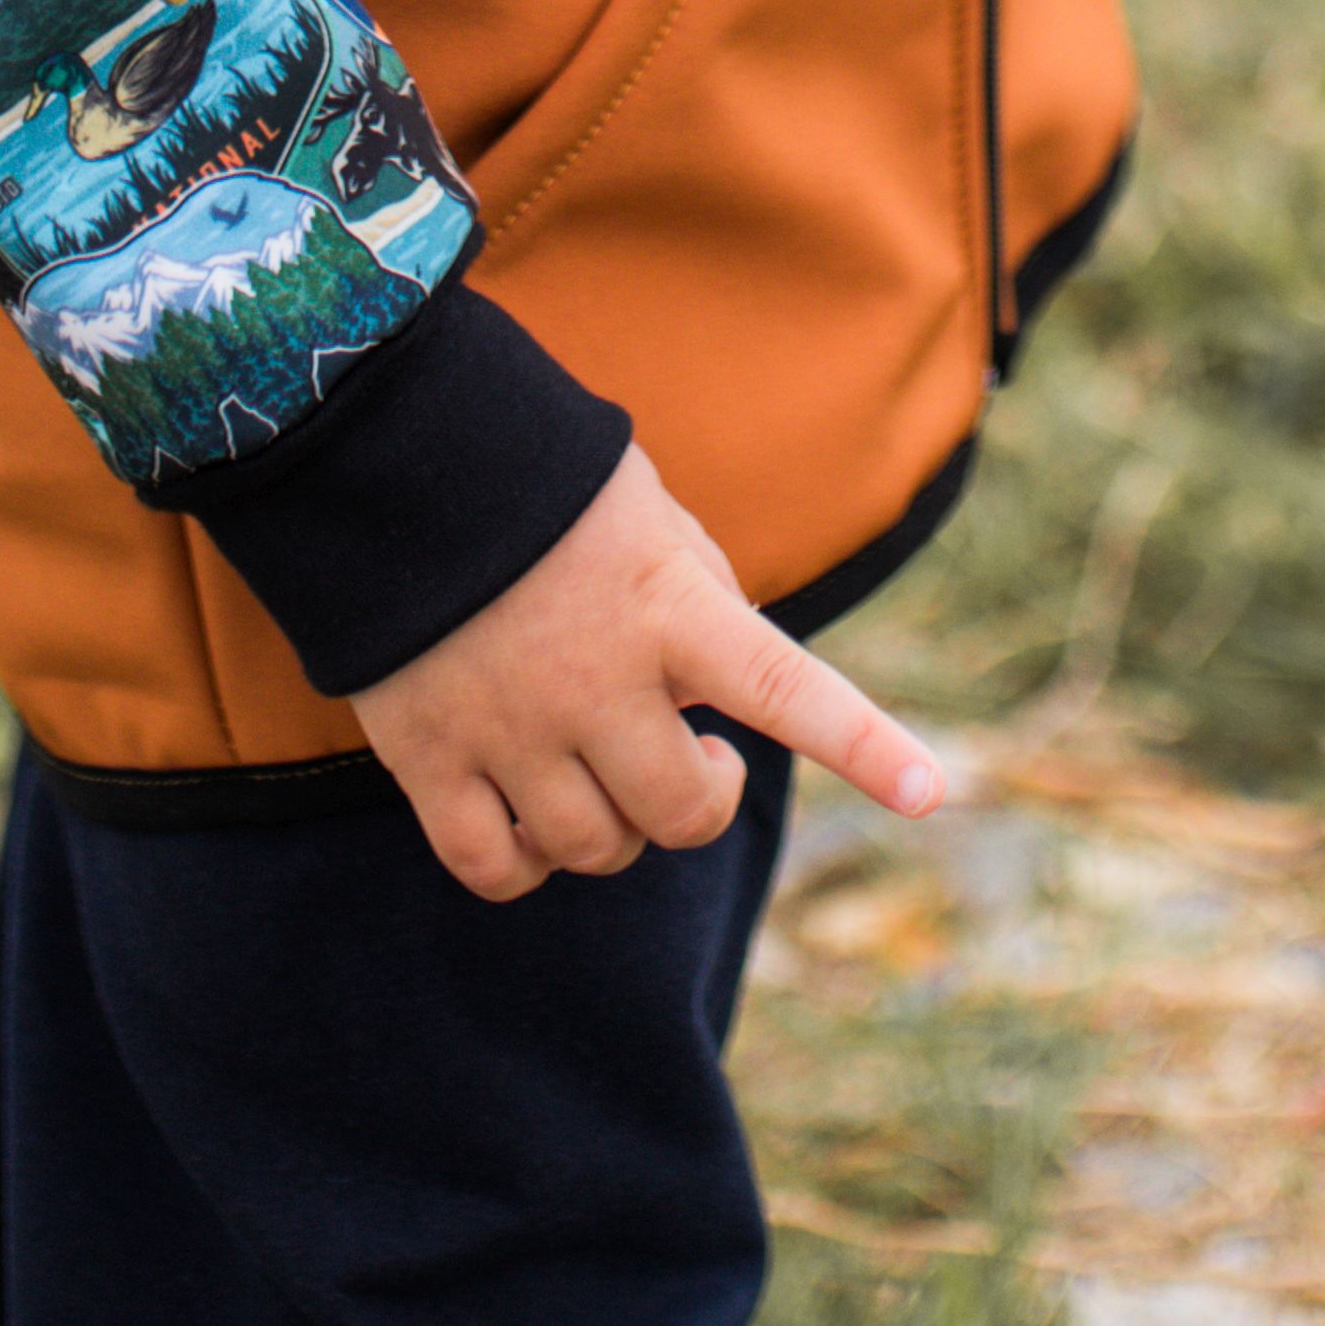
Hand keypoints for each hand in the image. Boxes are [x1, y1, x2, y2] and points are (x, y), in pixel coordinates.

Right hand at [348, 441, 952, 896]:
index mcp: (669, 606)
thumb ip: (702, 598)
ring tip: (604, 771)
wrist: (390, 458)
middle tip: (693, 756)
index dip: (863, 746)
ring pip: (594, 849)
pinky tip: (529, 824)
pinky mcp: (429, 757)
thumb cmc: (542, 481)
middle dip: (701, 798)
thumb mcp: (651, 516)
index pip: (787, 688)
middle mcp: (598, 680)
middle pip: (682, 813)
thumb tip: (719, 701)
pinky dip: (522, 865)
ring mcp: (512, 726)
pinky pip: (494, 867)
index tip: (934, 795)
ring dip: (615, 831)